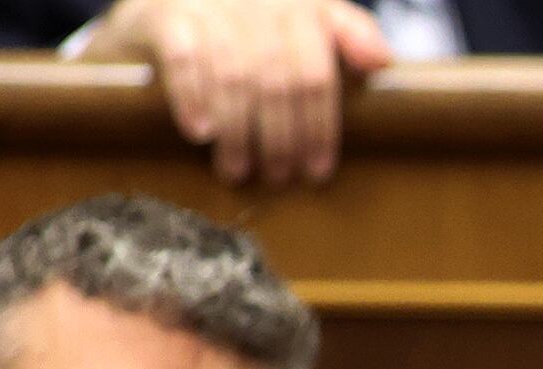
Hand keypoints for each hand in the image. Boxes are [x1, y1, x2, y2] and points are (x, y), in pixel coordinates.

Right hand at [80, 0, 392, 186]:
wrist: (160, 4)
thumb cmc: (241, 28)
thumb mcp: (300, 25)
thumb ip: (346, 36)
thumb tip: (383, 61)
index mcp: (298, 5)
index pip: (317, 75)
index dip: (320, 128)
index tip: (317, 171)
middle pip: (279, 82)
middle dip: (280, 138)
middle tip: (276, 177)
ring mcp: (210, 4)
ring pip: (235, 77)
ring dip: (240, 132)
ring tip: (238, 170)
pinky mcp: (165, 12)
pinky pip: (184, 59)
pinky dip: (194, 99)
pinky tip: (201, 134)